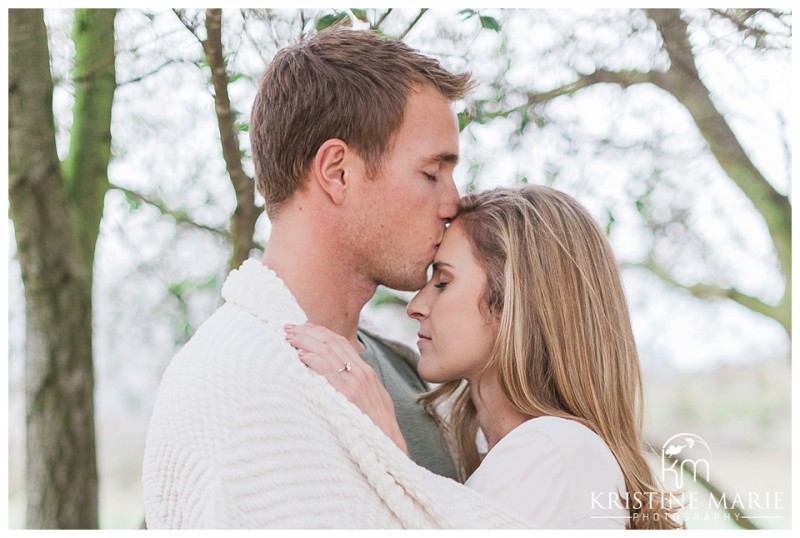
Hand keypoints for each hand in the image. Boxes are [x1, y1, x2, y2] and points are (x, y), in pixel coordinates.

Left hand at [284, 323, 408, 453]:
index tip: (302, 328)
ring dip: (305, 342)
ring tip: (289, 338)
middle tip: (287, 329)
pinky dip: (313, 360)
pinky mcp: (349, 394)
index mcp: (365, 371)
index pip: (340, 343)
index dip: (319, 332)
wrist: (390, 445)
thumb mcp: (371, 398)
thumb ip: (355, 385)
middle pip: (331, 342)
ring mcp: (356, 382)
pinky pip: (328, 371)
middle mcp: (361, 372)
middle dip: (307, 332)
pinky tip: (301, 356)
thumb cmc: (377, 426)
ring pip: (328, 352)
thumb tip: (337, 377)